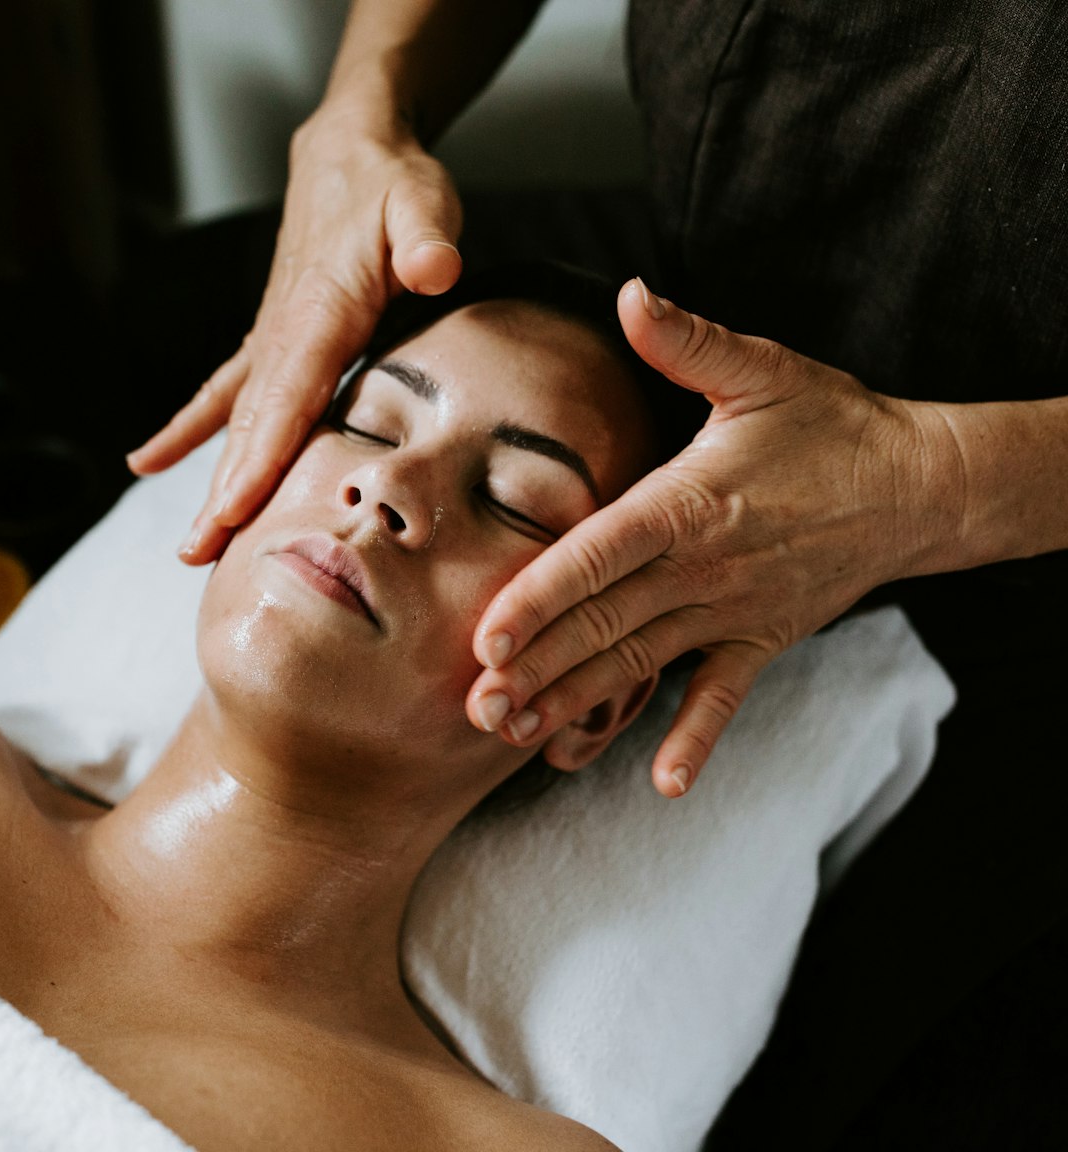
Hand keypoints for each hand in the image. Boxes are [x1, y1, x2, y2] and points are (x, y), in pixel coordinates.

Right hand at [126, 103, 463, 563]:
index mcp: (318, 312)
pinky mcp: (272, 340)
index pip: (286, 397)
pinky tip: (148, 463)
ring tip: (189, 547)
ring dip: (211, 482)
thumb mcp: (421, 200)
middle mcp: (282, 333)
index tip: (234, 510)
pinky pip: (222, 394)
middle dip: (225, 493)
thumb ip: (427, 238)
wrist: (349, 150)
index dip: (261, 456)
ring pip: (235, 423)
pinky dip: (188, 431)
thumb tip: (436, 269)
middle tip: (200, 555)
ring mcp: (271, 340)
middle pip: (250, 427)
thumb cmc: (391, 182)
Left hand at [467, 279, 959, 796]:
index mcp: (689, 502)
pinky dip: (695, 739)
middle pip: (605, 623)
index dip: (542, 596)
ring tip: (520, 739)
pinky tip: (663, 784)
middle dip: (537, 667)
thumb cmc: (830, 423)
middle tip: (475, 707)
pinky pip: (723, 698)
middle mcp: (704, 567)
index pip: (601, 555)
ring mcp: (733, 612)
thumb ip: (687, 341)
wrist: (919, 485)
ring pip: (642, 665)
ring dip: (580, 705)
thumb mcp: (761, 370)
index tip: (488, 637)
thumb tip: (628, 293)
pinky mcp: (762, 640)